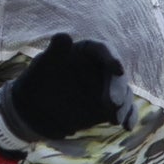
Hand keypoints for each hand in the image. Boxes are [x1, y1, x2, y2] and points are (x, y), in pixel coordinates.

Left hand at [0, 33, 130, 148]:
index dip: (112, 58)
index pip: (103, 50)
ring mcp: (107, 88)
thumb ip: (55, 52)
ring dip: (124, 105)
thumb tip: (64, 37)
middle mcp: (101, 67)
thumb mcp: (43, 65)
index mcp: (86, 51)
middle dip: (117, 88)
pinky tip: (127, 126)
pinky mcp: (109, 107)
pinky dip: (129, 116)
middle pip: (115, 75)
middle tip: (113, 103)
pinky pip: (124, 109)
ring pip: (123, 92)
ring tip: (115, 120)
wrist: (34, 109)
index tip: (118, 69)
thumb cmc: (37, 80)